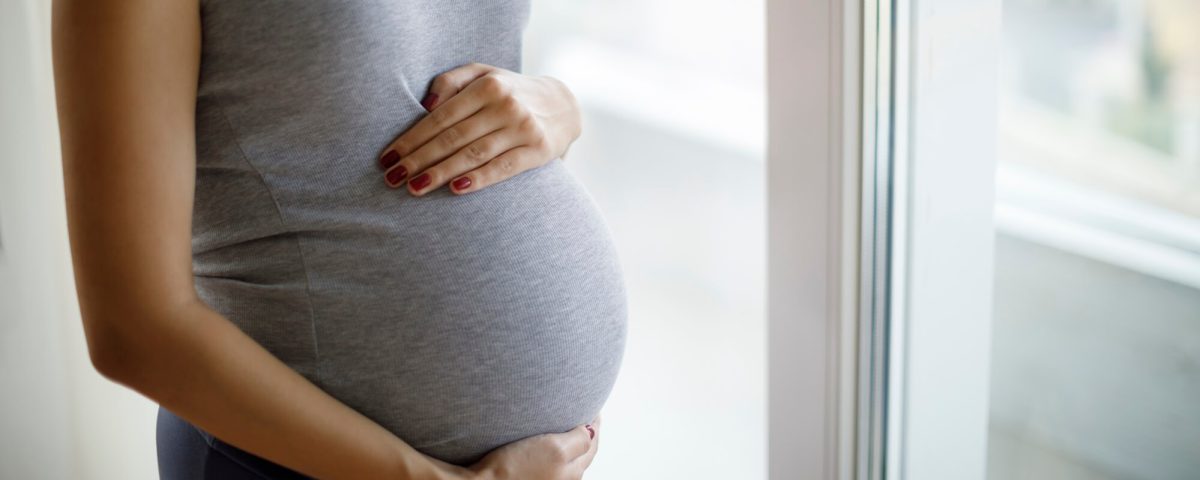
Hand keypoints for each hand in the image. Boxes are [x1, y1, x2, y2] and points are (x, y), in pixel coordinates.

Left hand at [377, 63, 581, 194]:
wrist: (563, 106)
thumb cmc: (510, 92)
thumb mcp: (484, 74)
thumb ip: (451, 82)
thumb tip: (424, 105)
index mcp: (488, 86)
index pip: (441, 117)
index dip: (411, 138)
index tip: (387, 157)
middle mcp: (506, 105)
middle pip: (453, 137)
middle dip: (419, 159)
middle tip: (392, 178)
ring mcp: (523, 128)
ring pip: (474, 154)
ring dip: (440, 173)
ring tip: (414, 188)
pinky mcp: (538, 151)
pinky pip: (503, 168)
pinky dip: (479, 179)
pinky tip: (456, 189)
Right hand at [462, 416, 600, 479]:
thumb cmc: (516, 469)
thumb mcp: (556, 449)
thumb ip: (579, 440)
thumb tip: (590, 431)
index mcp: (573, 473)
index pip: (592, 444)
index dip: (594, 424)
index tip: (592, 407)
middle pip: (581, 453)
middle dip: (584, 433)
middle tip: (581, 413)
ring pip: (565, 458)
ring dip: (568, 441)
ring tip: (563, 424)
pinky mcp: (527, 477)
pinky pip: (546, 461)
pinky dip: (551, 448)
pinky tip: (539, 441)